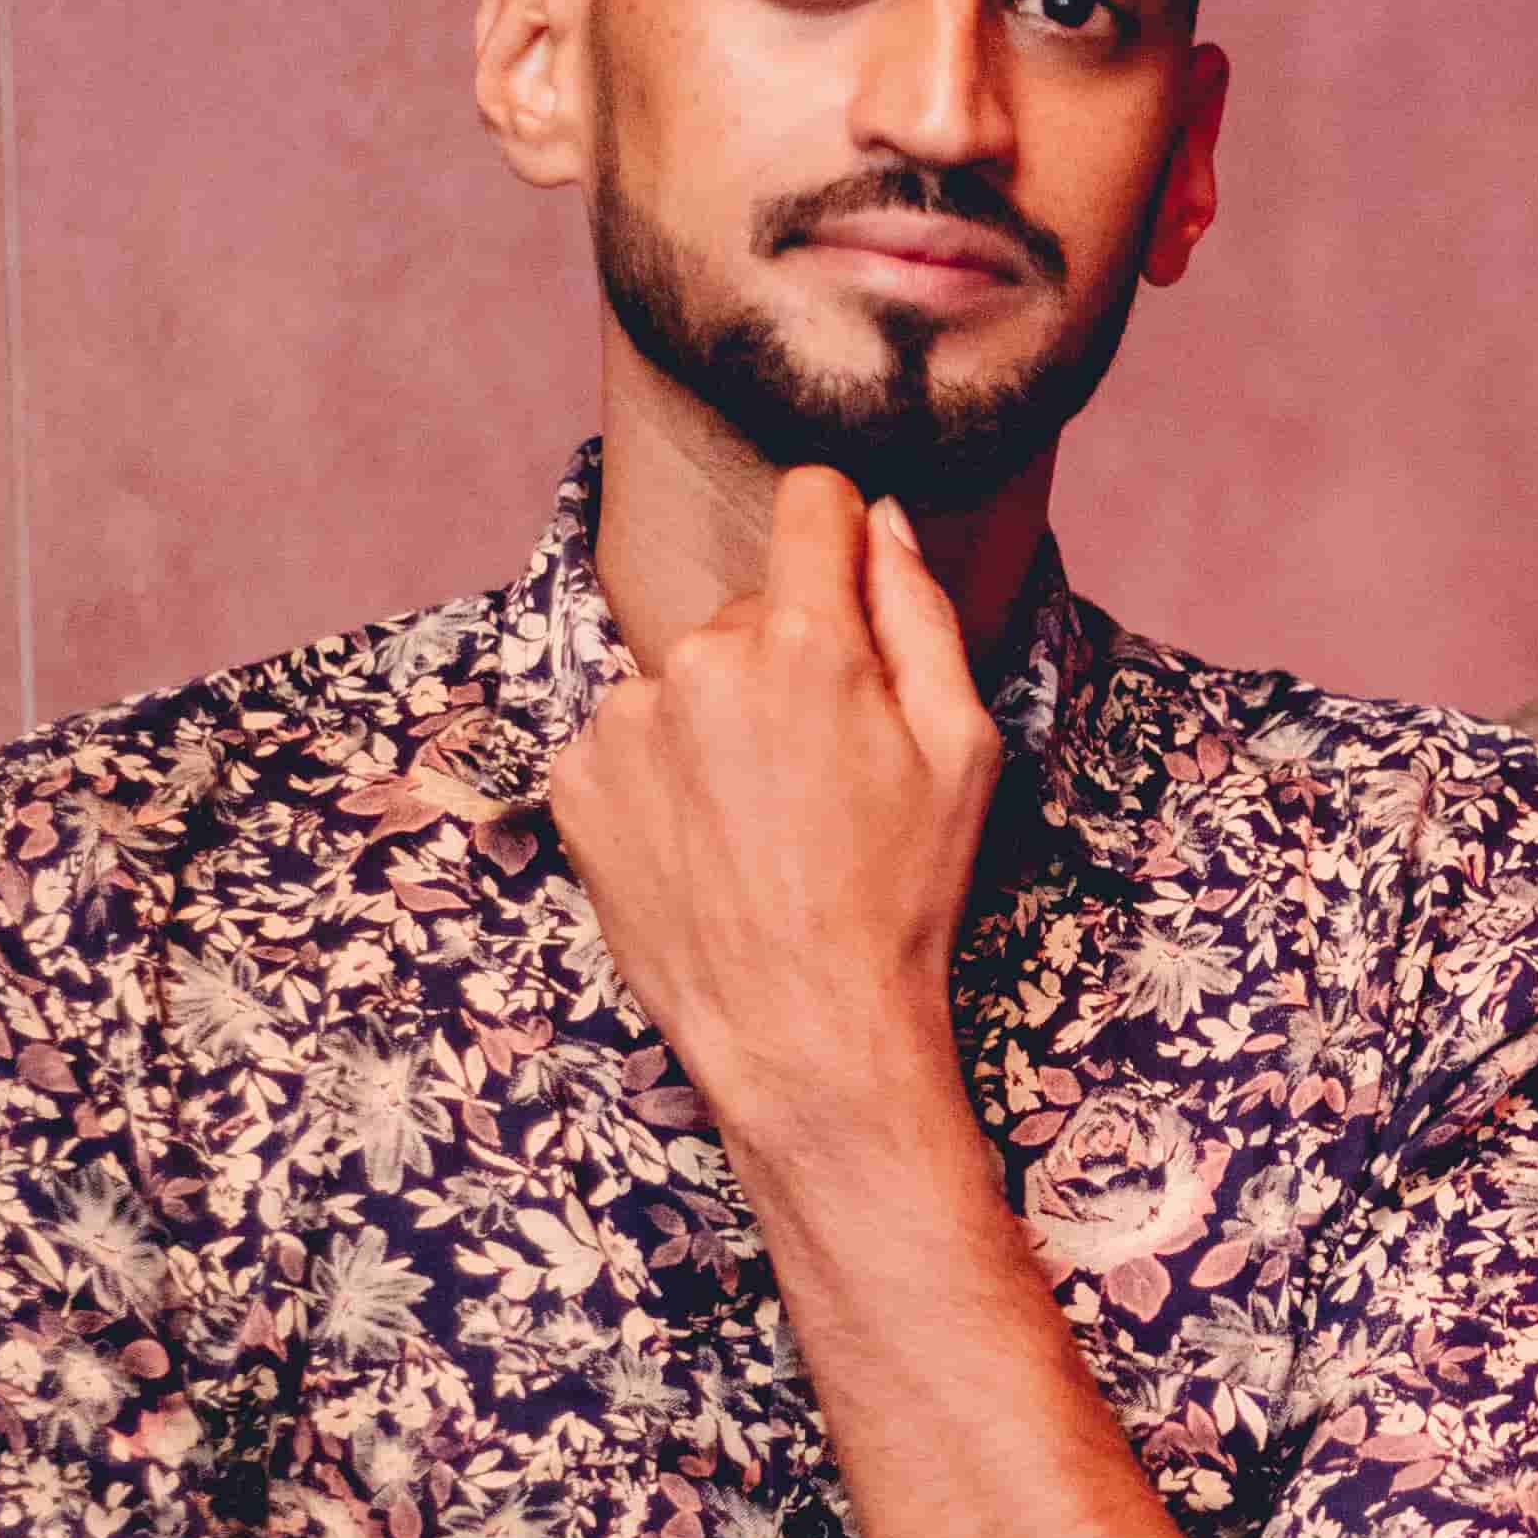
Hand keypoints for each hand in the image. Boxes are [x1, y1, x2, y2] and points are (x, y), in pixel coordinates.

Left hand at [547, 473, 996, 1168]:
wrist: (804, 1033)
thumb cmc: (900, 897)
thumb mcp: (961, 751)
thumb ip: (917, 612)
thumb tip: (876, 515)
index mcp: (804, 642)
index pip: (810, 504)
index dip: (838, 530)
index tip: (845, 575)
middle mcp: (699, 659)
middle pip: (751, 611)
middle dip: (786, 664)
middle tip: (819, 772)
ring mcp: (625, 720)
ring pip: (686, 679)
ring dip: (716, 725)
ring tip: (756, 826)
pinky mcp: (576, 779)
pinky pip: (628, 741)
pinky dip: (661, 779)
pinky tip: (702, 848)